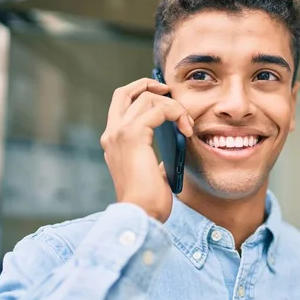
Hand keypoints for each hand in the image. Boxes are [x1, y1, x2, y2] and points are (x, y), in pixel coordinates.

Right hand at [100, 78, 193, 220]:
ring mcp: (119, 133)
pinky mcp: (133, 135)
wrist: (141, 214)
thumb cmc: (148, 200)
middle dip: (150, 84)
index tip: (164, 96)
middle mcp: (112, 133)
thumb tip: (173, 143)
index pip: (120, 103)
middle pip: (126, 91)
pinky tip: (186, 130)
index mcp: (113, 141)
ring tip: (187, 125)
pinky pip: (159, 109)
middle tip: (171, 93)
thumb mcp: (150, 171)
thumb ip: (154, 154)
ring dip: (173, 107)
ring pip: (147, 98)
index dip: (141, 92)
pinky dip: (177, 114)